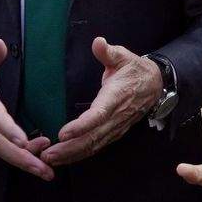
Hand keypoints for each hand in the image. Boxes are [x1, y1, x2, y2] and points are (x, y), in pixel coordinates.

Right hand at [0, 40, 53, 180]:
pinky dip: (17, 157)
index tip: (24, 141)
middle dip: (23, 159)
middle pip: (0, 145)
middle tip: (45, 170)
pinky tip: (36, 160)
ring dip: (23, 162)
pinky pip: (0, 149)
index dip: (8, 130)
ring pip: (1, 151)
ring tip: (46, 171)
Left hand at [40, 37, 160, 166]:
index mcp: (115, 97)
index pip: (98, 115)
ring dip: (71, 154)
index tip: (62, 134)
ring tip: (50, 159)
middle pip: (92, 137)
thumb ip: (109, 52)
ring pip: (93, 145)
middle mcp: (116, 116)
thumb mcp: (123, 56)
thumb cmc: (134, 69)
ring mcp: (116, 127)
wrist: (155, 85)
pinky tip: (64, 158)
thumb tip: (98, 42)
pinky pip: (96, 146)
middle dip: (69, 148)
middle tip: (46, 154)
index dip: (81, 126)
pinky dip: (79, 154)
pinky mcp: (114, 132)